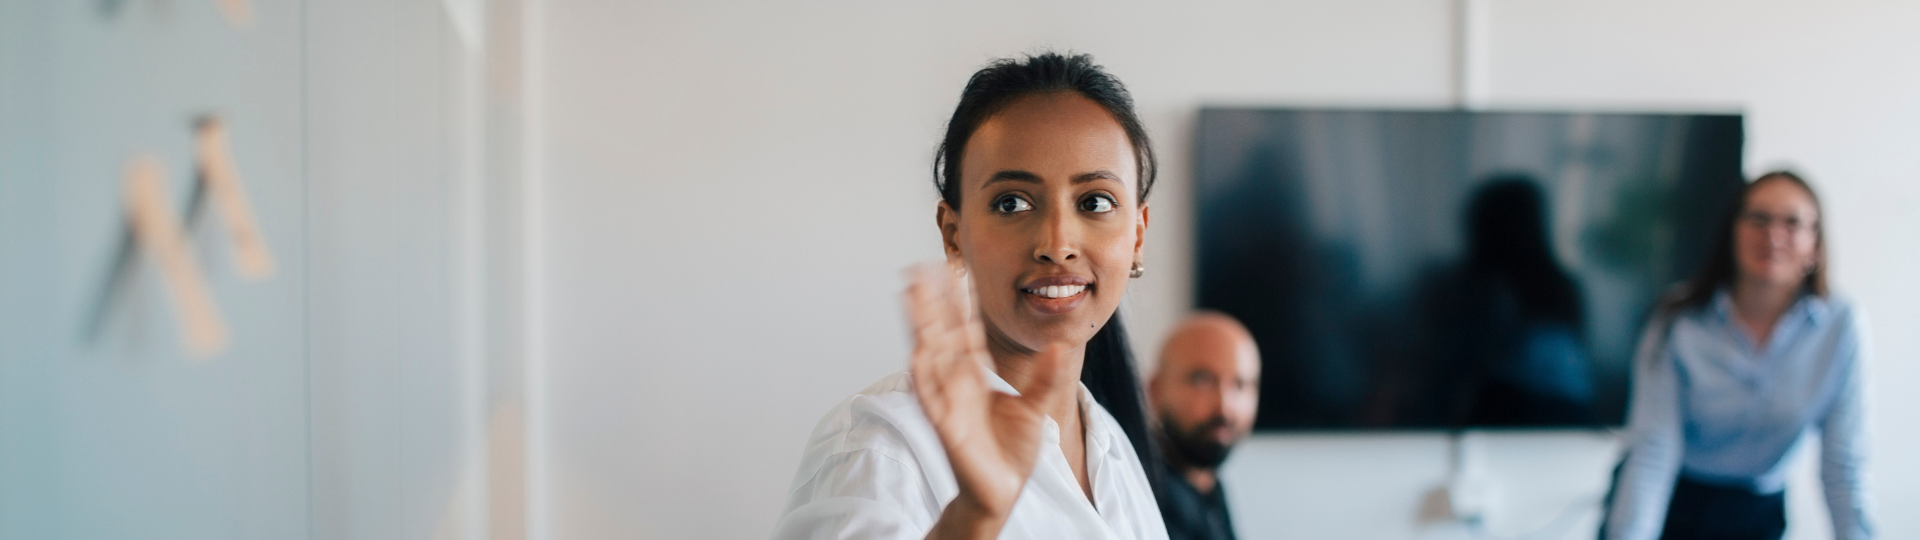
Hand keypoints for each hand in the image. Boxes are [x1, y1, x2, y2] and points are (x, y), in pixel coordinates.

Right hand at [903, 263, 1073, 539]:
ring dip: (918, 326)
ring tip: (908, 294)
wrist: (1003, 490)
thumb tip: (1063, 343)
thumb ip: (1049, 376)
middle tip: (919, 266)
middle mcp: (958, 383)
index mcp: (977, 375)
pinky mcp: (946, 426)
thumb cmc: (1012, 450)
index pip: (965, 329)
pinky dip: (923, 376)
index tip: (952, 269)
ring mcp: (949, 402)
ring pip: (930, 355)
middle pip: (941, 333)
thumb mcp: (1038, 406)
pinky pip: (930, 398)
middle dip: (930, 301)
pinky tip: (916, 352)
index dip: (958, 300)